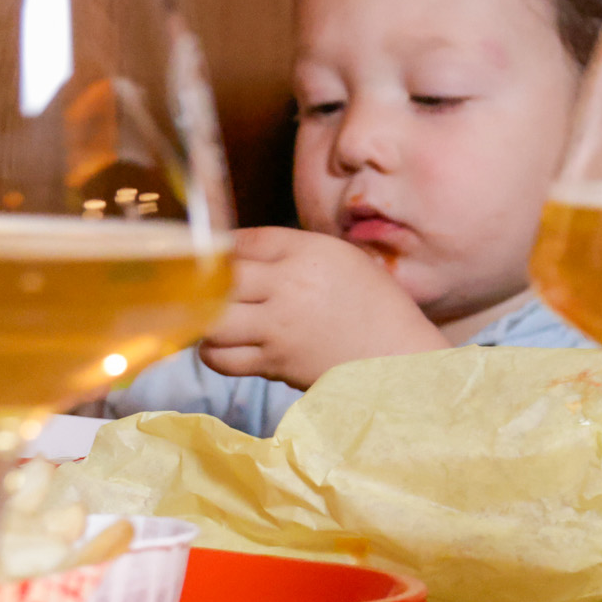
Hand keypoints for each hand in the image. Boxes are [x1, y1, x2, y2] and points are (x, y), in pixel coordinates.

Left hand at [198, 228, 448, 388]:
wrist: (396, 356)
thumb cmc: (373, 305)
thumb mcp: (342, 260)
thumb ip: (292, 252)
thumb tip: (237, 255)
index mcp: (309, 252)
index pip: (246, 240)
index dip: (225, 248)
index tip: (219, 257)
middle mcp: (289, 285)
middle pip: (220, 276)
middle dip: (207, 282)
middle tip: (208, 288)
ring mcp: (278, 326)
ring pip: (211, 318)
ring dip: (205, 318)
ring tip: (214, 318)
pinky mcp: (274, 361)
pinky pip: (221, 357)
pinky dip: (214, 352)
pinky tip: (225, 345)